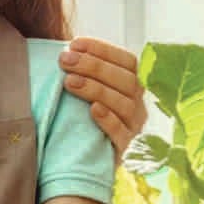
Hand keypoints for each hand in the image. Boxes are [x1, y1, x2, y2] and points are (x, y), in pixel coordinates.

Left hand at [59, 36, 142, 158]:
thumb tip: (66, 49)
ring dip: (95, 89)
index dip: (102, 49)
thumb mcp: (87, 91)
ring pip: (123, 103)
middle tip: (65, 61)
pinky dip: (108, 120)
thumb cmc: (83, 117)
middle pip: (125, 79)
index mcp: (132, 84)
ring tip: (69, 82)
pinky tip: (92, 110)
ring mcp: (134, 126)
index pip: (127, 60)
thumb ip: (83, 71)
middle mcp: (138, 103)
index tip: (75, 44)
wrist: (83, 159)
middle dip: (93, 66)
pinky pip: (122, 133)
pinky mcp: (125, 148)